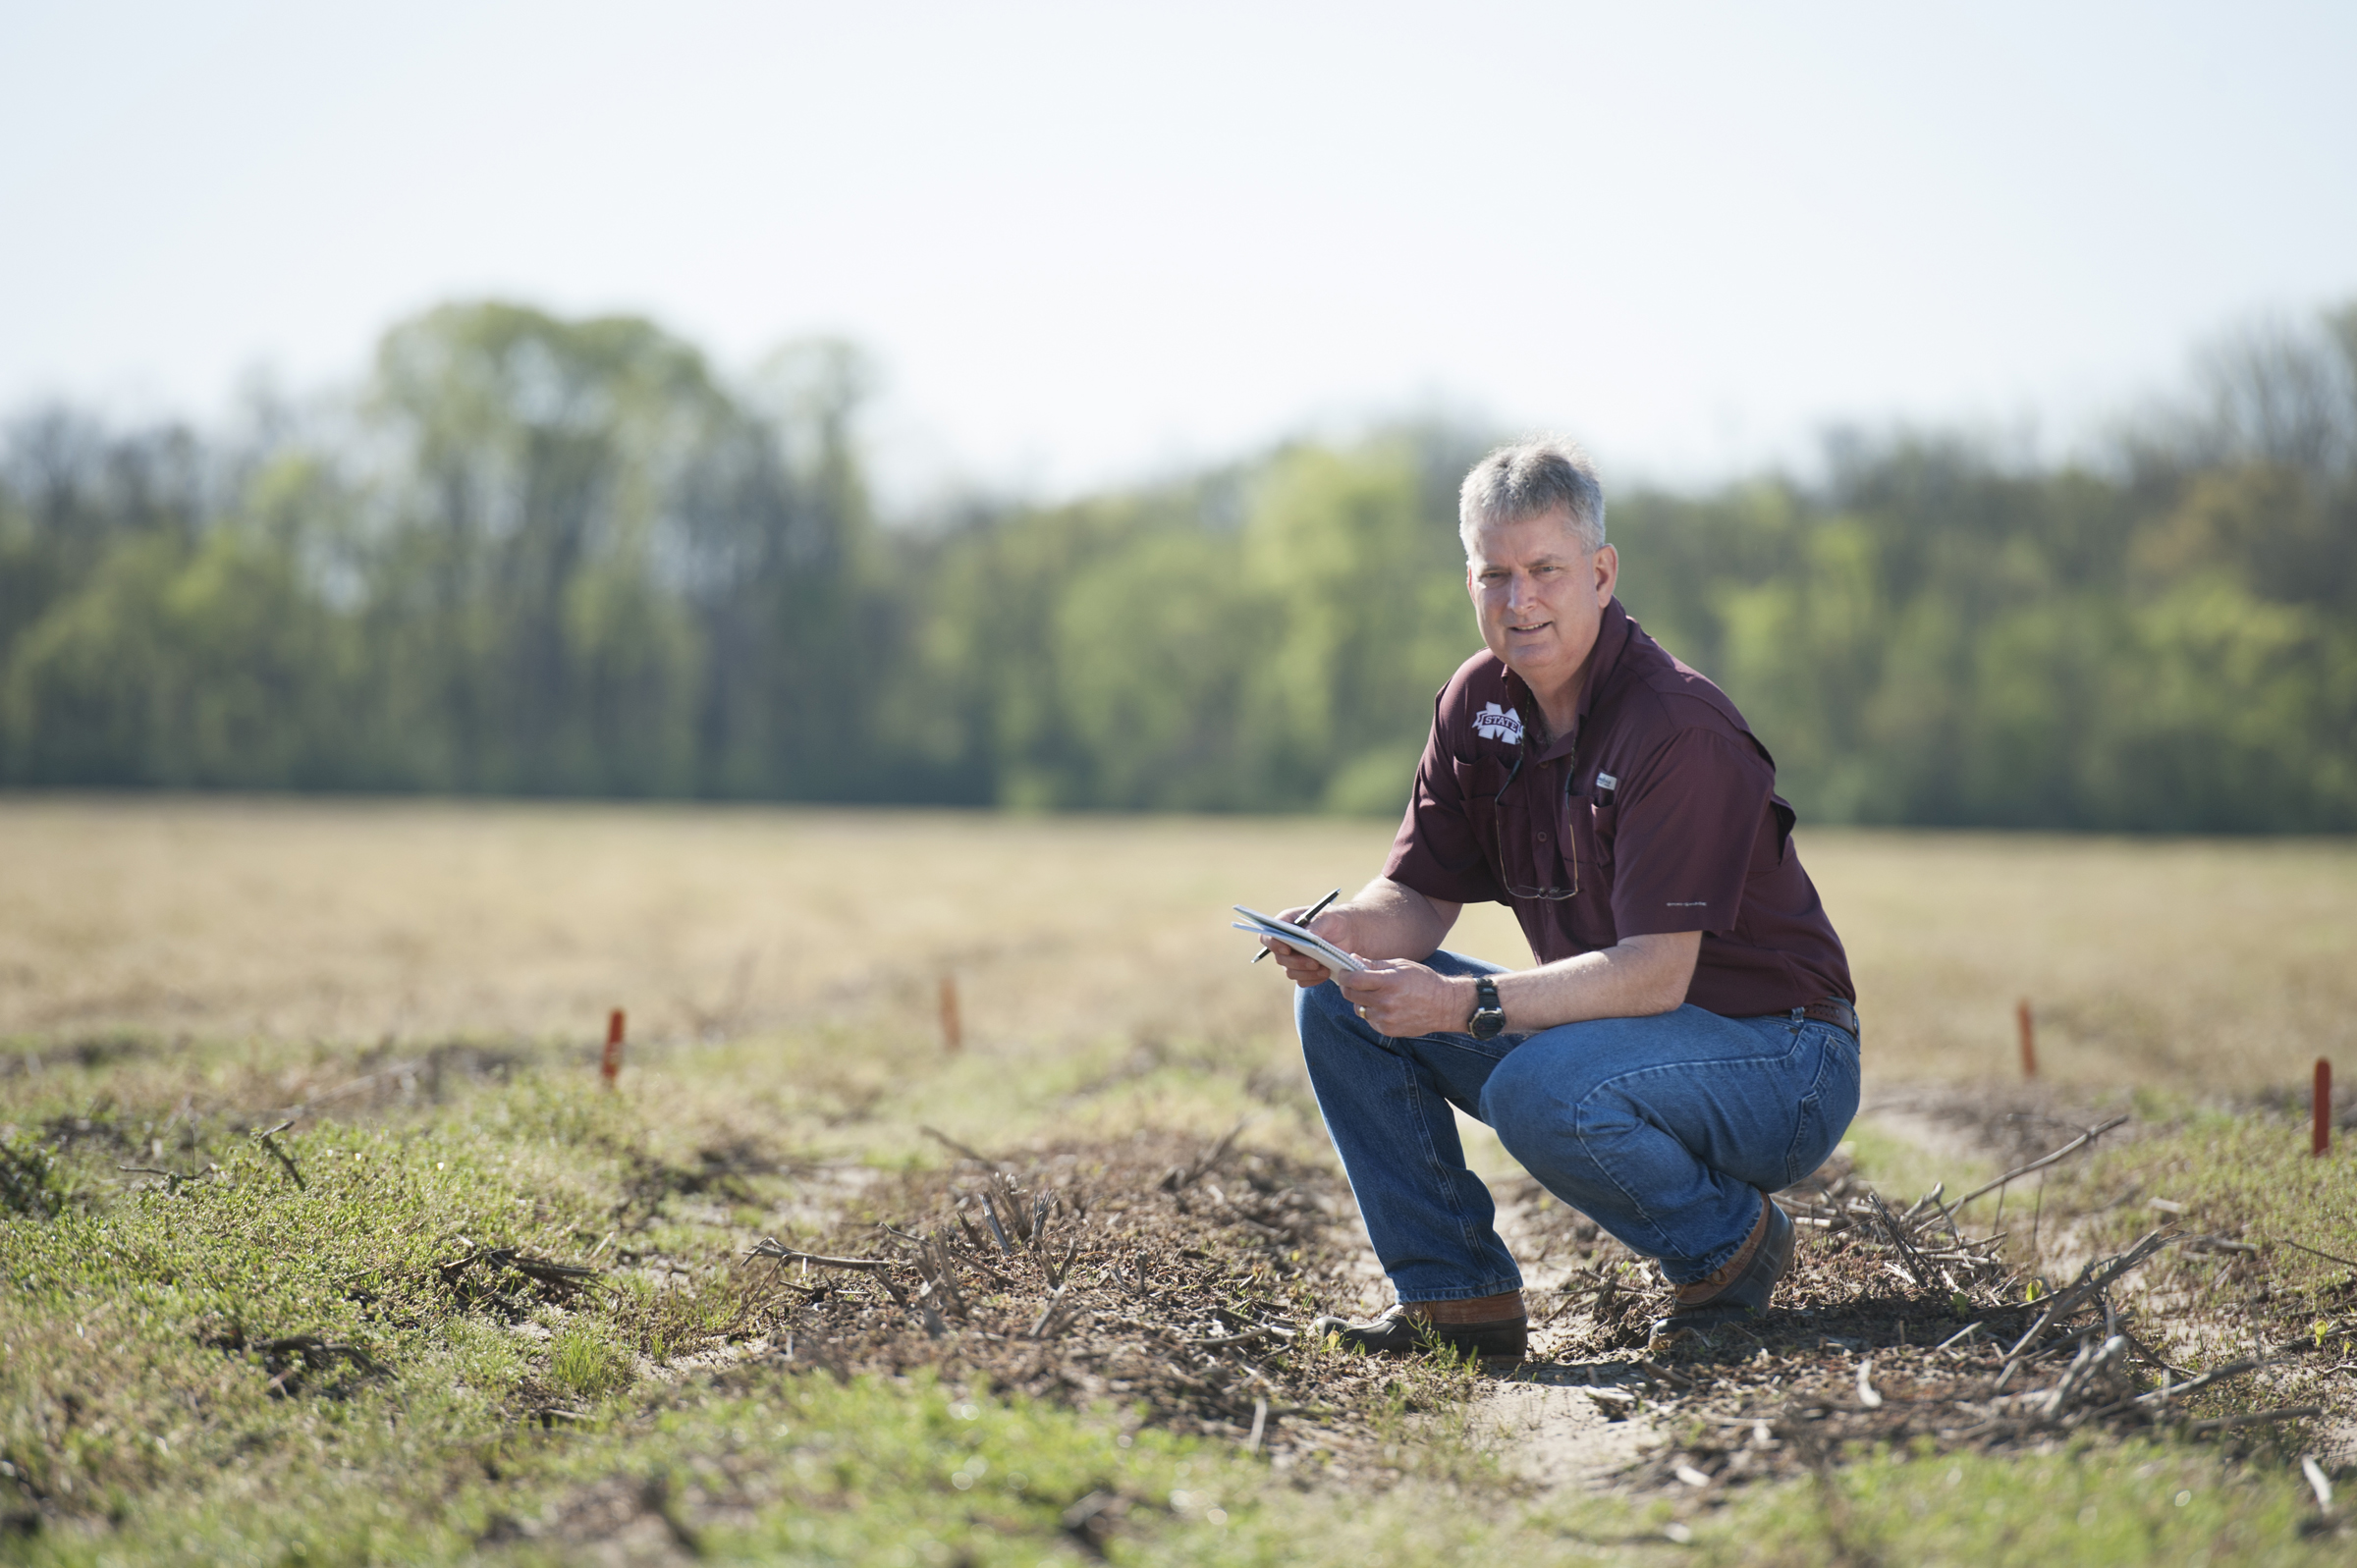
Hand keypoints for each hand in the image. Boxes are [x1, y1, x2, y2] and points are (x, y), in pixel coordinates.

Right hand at [1263, 904, 1361, 989]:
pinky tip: (1325, 973)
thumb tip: (1307, 936)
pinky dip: (1313, 980)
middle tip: (1314, 963)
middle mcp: (1285, 942)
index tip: (1287, 949)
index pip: (1269, 935)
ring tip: (1324, 969)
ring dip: (1306, 973)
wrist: (1348, 933)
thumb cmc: (1334, 919)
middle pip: (1279, 957)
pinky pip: (1301, 981)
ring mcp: (1293, 958)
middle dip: (1296, 962)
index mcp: (1286, 923)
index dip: (1273, 943)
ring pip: (1290, 972)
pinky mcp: (1303, 971)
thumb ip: (1316, 925)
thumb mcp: (1328, 917)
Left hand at [1334, 959, 1478, 1037]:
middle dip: (1348, 987)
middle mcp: (1385, 1002)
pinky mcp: (1388, 1030)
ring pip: (1359, 1009)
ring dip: (1361, 1001)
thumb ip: (1375, 964)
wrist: (1444, 1005)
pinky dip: (1372, 1013)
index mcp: (1388, 982)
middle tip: (1353, 982)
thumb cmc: (1423, 980)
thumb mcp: (1401, 965)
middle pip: (1351, 995)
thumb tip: (1353, 959)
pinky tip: (1385, 1006)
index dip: (1344, 975)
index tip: (1343, 972)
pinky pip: (1370, 1020)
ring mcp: (1386, 1018)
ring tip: (1376, 994)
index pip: (1354, 980)